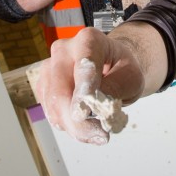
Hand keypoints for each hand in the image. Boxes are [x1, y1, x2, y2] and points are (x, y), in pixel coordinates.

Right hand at [35, 27, 146, 144]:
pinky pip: (51, 112)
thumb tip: (94, 106)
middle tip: (100, 136)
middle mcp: (63, 50)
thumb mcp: (131, 77)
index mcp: (88, 39)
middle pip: (62, 91)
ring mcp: (49, 67)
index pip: (84, 65)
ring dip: (75, 127)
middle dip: (78, 121)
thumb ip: (114, 87)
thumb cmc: (121, 68)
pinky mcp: (43, 86)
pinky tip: (85, 126)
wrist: (112, 66)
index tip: (83, 112)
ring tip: (97, 132)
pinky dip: (68, 125)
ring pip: (53, 106)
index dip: (83, 89)